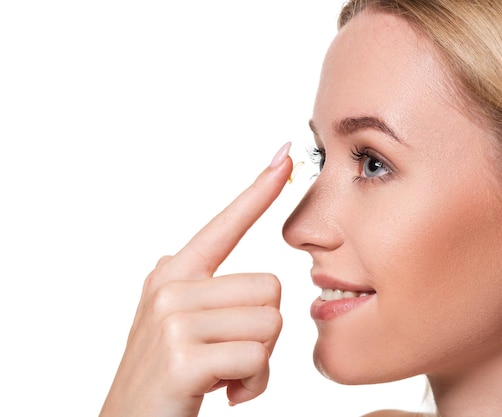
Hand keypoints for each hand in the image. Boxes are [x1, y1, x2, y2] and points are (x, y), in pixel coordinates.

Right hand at [100, 143, 292, 416]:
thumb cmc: (164, 379)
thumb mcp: (171, 324)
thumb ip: (187, 287)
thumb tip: (183, 250)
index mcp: (173, 274)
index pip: (225, 224)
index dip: (257, 191)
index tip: (285, 155)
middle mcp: (170, 286)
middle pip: (270, 287)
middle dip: (264, 331)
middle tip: (231, 356)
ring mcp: (173, 319)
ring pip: (271, 321)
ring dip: (261, 360)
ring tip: (226, 374)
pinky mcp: (182, 357)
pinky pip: (257, 356)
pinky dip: (253, 383)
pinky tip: (225, 393)